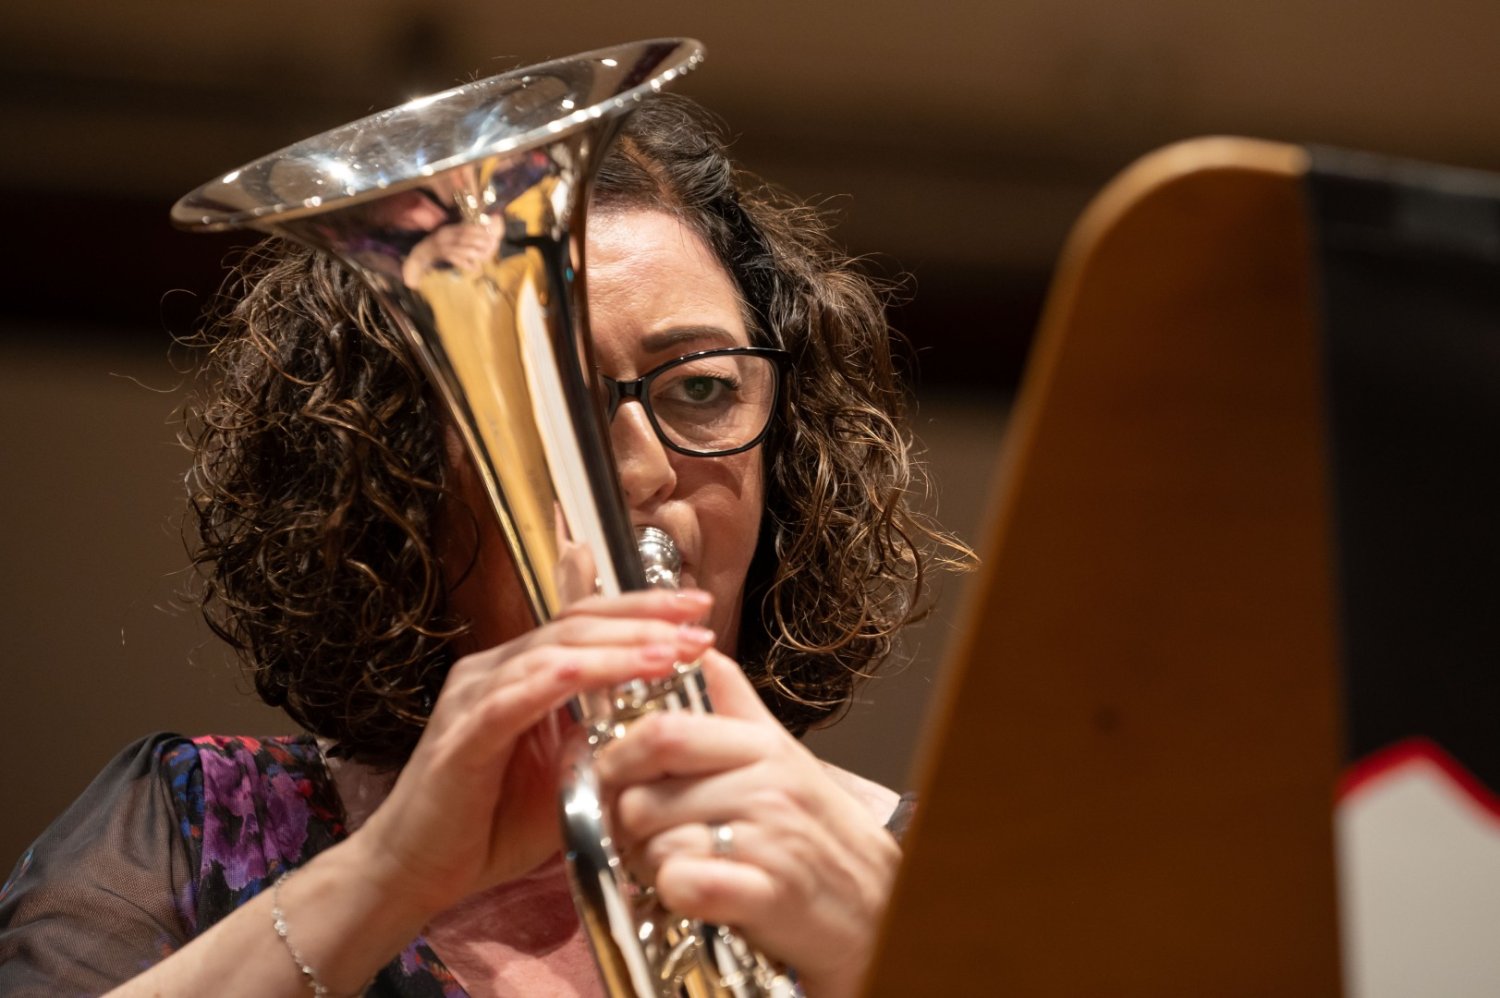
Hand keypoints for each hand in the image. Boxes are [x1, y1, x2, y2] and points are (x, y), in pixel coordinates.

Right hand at [351, 589, 718, 918]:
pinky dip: (557, 680)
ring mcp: (474, 696)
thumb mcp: (567, 774)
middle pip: (576, 623)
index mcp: (521, 672)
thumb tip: (664, 718)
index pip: (587, 622)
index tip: (700, 609)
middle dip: (644, 618)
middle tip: (699, 619)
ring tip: (669, 651)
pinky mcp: (462, 734)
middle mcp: (494, 670)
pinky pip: (512, 697)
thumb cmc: (492, 825)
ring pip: (553, 652)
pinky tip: (595, 672)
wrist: (420, 872)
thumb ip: (604, 739)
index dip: (644, 610)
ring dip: (617, 649)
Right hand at [401, 221, 498, 283]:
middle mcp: (446, 236)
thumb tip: (482, 229)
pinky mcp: (443, 257)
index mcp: (449, 229)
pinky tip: (476, 268)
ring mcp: (444, 247)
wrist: (422, 251)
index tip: (490, 233)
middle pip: (464, 237)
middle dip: (480, 240)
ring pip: (461, 249)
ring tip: (487, 255)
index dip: (479, 229)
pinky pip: (456, 261)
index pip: (465, 227)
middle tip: (491, 244)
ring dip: (476, 252)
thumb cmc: (440, 242)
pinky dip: (467, 265)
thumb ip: (462, 231)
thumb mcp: (450, 233)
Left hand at [598, 650, 901, 996]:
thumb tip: (702, 651)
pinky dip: (675, 893)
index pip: (663, 731)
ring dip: (650, 864)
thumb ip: (736, 705)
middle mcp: (766, 784)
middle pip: (644, 794)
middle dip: (625, 821)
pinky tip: (695, 891)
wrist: (877, 902)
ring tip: (676, 865)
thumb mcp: (782, 755)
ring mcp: (770, 838)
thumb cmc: (820, 832)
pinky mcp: (770, 893)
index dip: (619, 756)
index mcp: (760, 746)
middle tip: (639, 835)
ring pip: (657, 844)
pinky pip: (685, 884)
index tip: (613, 777)